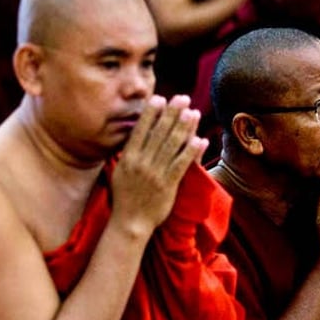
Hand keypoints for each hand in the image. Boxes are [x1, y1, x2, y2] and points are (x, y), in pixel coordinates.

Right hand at [111, 95, 208, 235]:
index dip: (151, 113)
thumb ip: (128, 153)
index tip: (160, 98)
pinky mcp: (168, 185)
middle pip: (158, 133)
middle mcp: (141, 163)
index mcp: (128, 158)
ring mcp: (155, 174)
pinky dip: (191, 151)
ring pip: (172, 146)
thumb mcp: (119, 171)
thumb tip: (134, 134)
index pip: (141, 130)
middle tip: (182, 98)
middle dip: (171, 114)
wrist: (129, 222)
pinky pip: (181, 165)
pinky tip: (200, 139)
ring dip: (184, 127)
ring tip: (193, 112)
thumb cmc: (124, 197)